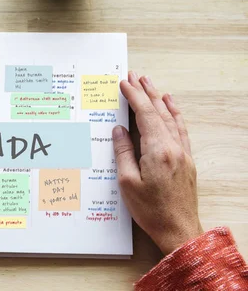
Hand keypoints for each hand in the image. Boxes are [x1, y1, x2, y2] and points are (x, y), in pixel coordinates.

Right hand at [113, 72, 202, 254]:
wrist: (179, 230)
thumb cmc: (151, 210)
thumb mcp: (127, 182)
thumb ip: (123, 152)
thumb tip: (119, 129)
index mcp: (157, 150)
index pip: (145, 114)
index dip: (134, 96)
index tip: (124, 82)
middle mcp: (173, 147)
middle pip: (159, 112)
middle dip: (146, 92)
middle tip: (136, 75)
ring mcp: (182, 153)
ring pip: (172, 118)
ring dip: (160, 99)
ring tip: (151, 84)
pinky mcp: (187, 160)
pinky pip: (181, 129)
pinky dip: (175, 114)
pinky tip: (171, 107)